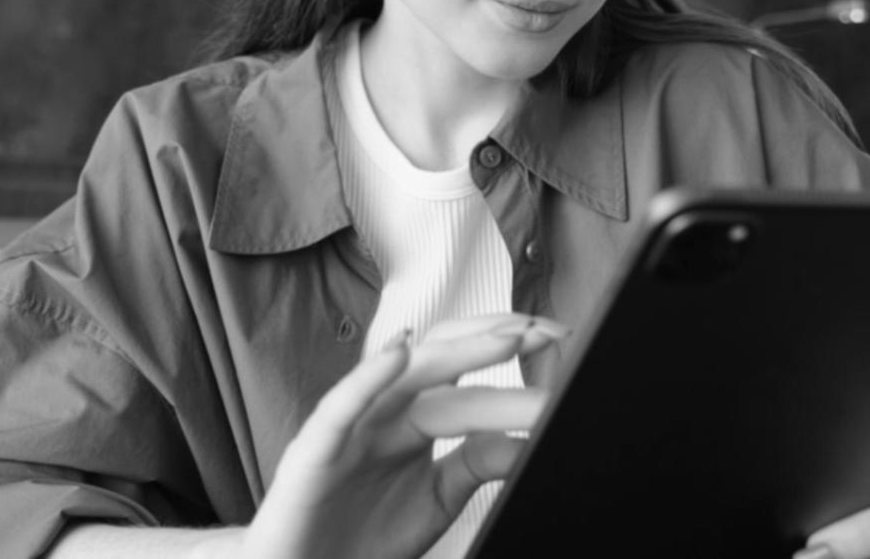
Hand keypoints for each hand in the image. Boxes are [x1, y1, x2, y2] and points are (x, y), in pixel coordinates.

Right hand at [236, 313, 561, 558]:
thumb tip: (527, 439)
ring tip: (507, 339)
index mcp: (412, 417)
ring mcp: (350, 427)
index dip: (506, 346)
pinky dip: (368, 377)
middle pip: (442, 359)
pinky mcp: (313, 453)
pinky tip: (399, 353)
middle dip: (495, 340)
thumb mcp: (438, 498)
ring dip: (458, 353)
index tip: (556, 336)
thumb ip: (477, 464)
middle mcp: (383, 411)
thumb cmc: (362, 537)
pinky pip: (341, 408)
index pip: (464, 366)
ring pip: (404, 376)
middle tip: (548, 333)